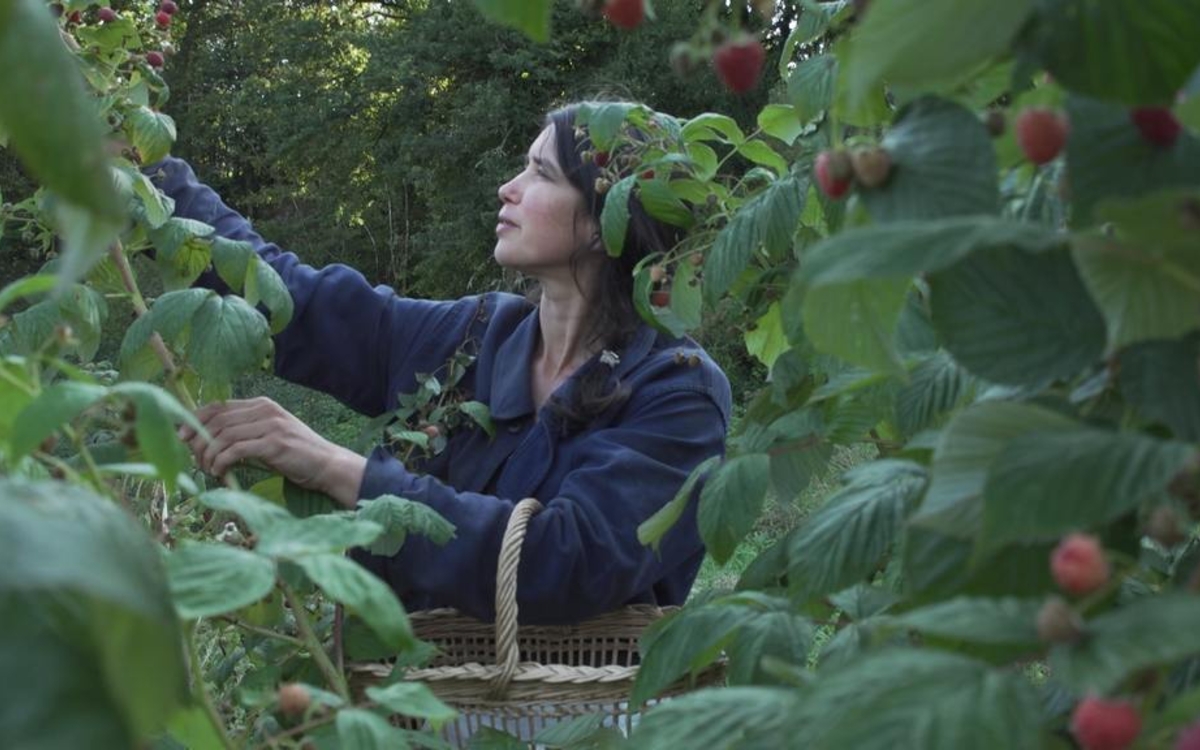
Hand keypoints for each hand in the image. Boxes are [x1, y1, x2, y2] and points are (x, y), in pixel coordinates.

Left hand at [179, 397, 366, 507]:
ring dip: (208, 456)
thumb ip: (244, 431)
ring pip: (223, 436)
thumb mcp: (268, 435)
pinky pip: (235, 450)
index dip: (194, 420)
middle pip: (217, 420)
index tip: (181, 437)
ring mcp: (271, 425)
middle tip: (194, 460)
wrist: (326, 464)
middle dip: (198, 442)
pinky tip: (220, 472)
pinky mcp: (274, 444)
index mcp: (262, 404)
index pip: (218, 406)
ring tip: (208, 470)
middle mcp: (265, 410)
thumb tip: (206, 440)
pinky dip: (221, 462)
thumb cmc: (295, 454)